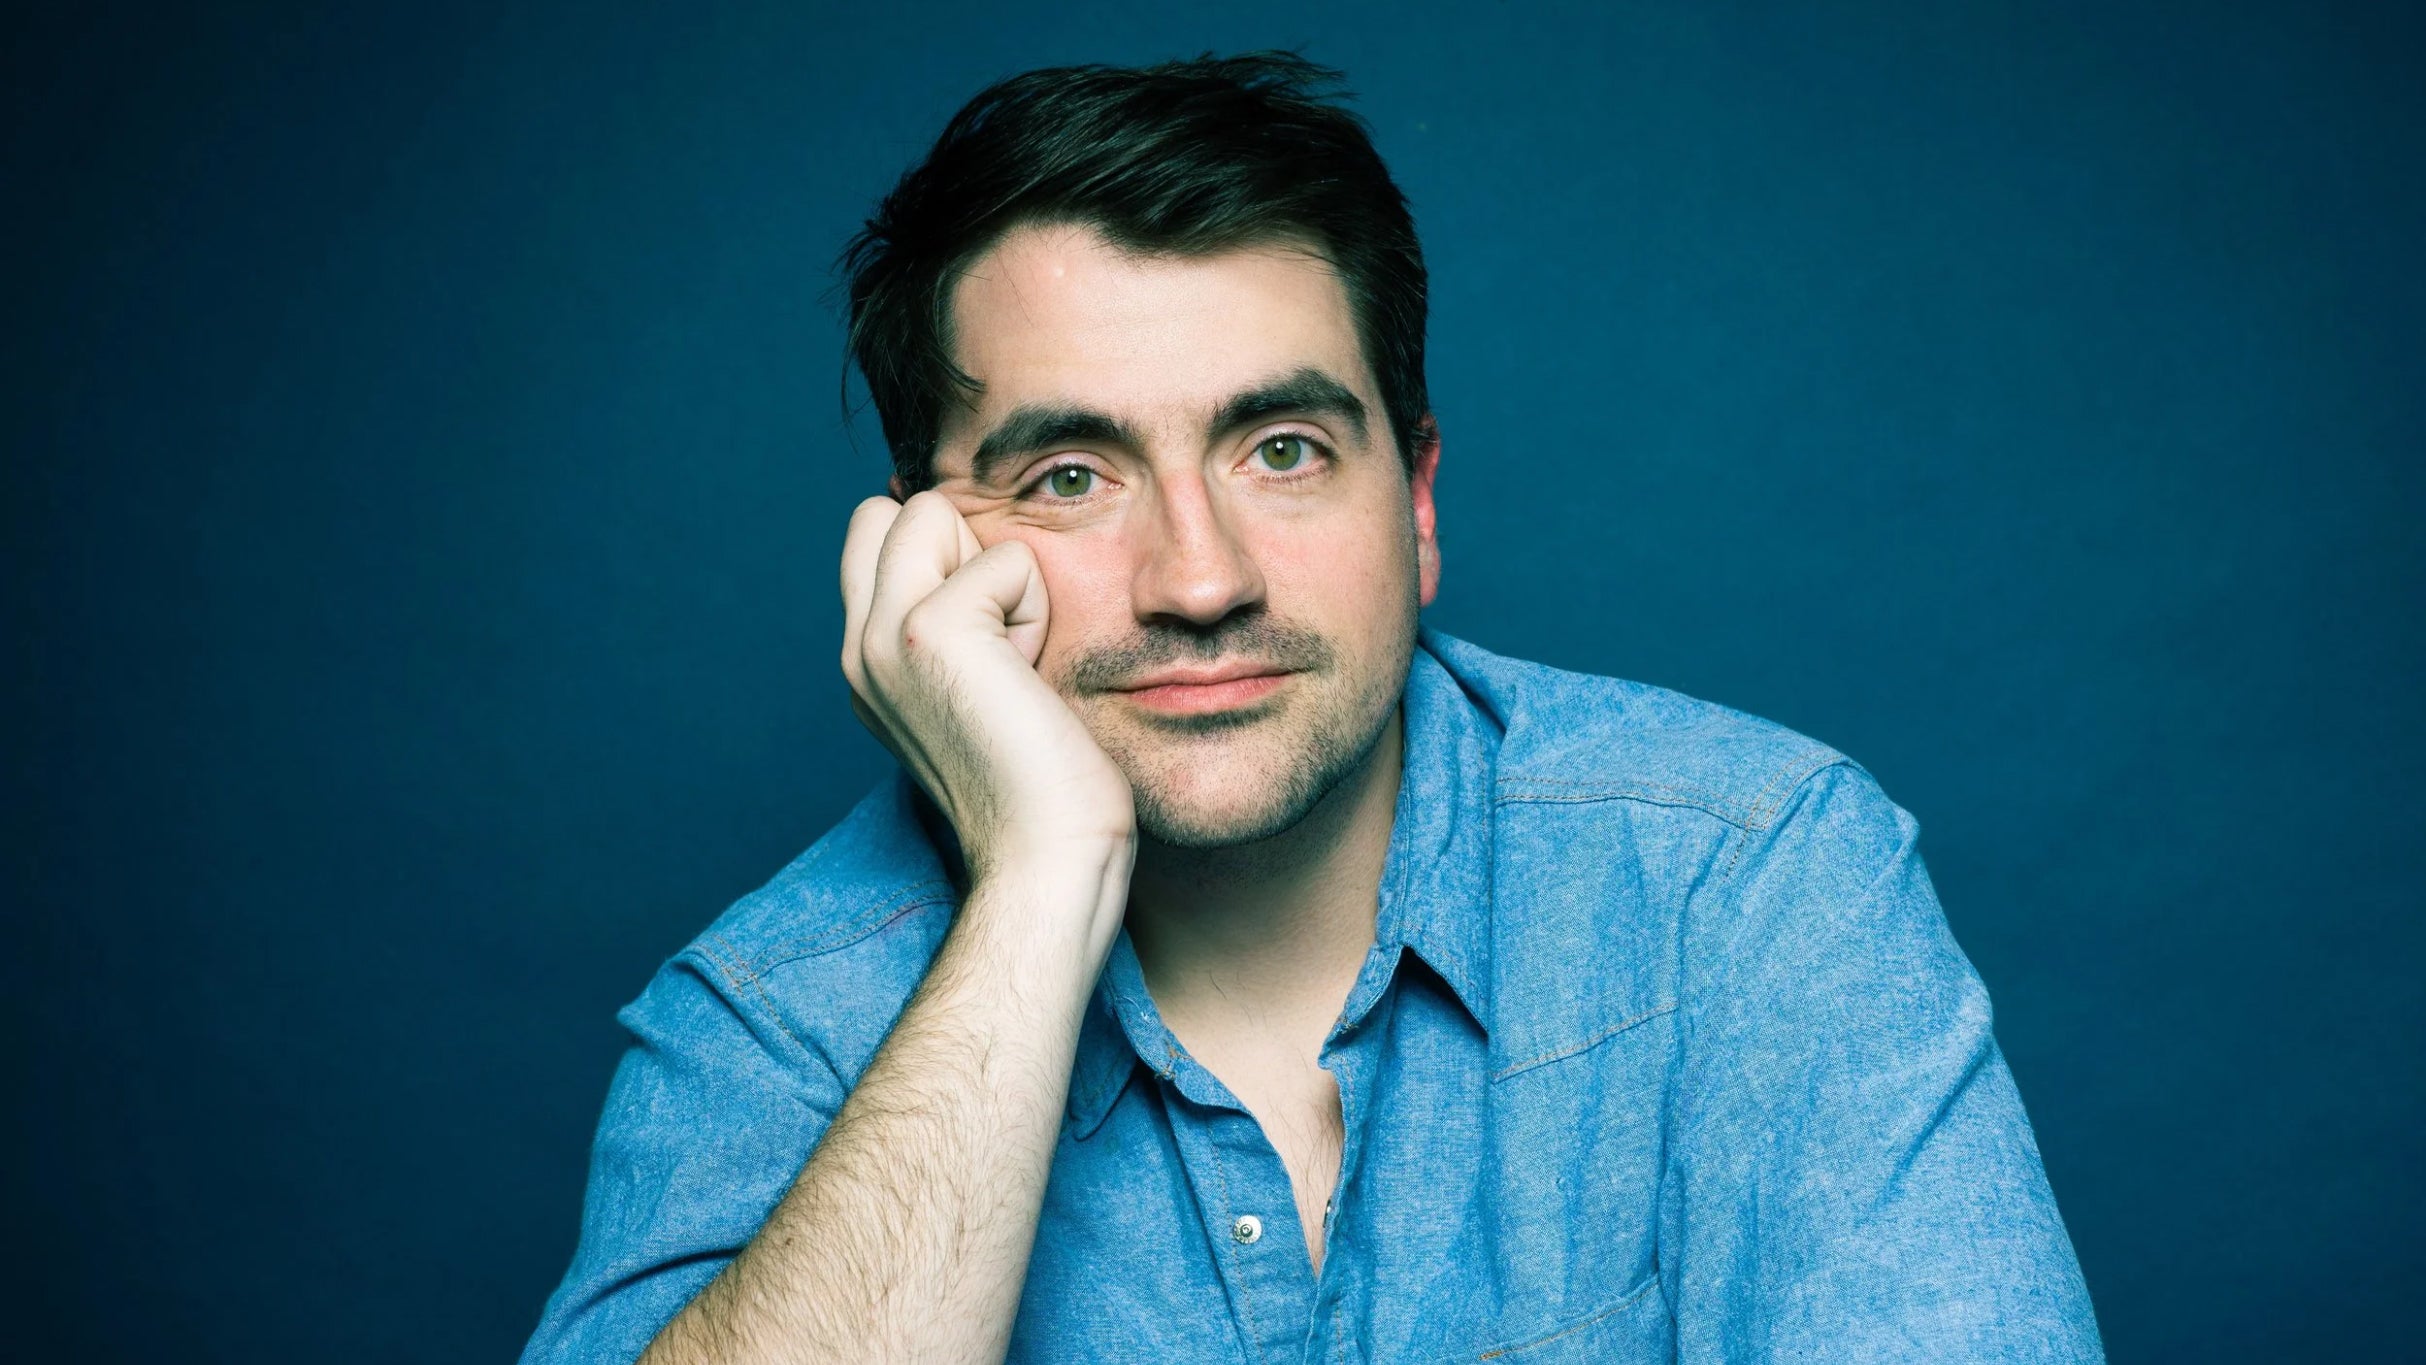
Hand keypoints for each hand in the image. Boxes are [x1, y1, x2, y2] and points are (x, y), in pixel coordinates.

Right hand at [839, 492, 1136, 903]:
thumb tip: (979, 553)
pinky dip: (1034, 607)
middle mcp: (858, 648)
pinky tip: (1030, 679)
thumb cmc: (1041, 788)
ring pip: (933, 511)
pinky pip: (1005, 558)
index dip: (950, 559)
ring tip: (1014, 660)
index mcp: (866, 662)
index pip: (878, 533)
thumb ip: (958, 627)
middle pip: (896, 509)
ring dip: (998, 575)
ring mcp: (882, 637)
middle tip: (1002, 645)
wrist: (1046, 859)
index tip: (991, 645)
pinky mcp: (929, 632)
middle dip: (963, 549)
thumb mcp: (982, 692)